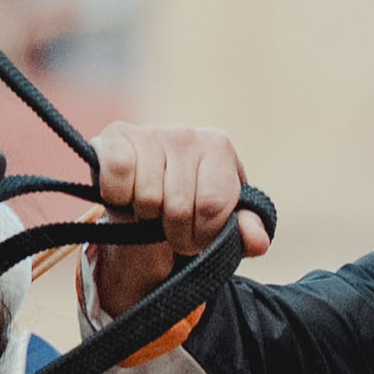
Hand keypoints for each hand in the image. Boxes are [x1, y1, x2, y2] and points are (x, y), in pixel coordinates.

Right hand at [82, 123, 266, 323]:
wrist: (145, 198)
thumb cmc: (189, 208)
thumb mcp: (222, 224)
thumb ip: (245, 233)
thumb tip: (257, 242)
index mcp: (219, 148)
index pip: (213, 205)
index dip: (201, 234)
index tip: (197, 234)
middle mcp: (186, 134)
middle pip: (179, 207)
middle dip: (173, 232)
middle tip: (169, 226)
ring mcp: (150, 131)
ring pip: (148, 198)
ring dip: (145, 217)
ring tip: (149, 210)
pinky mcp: (115, 135)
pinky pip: (119, 176)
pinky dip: (118, 197)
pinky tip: (126, 194)